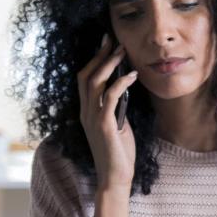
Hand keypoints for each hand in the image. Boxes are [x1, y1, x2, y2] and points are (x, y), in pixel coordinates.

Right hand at [77, 34, 138, 192]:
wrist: (115, 177)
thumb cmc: (118, 152)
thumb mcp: (117, 125)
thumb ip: (116, 108)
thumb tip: (124, 88)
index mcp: (86, 111)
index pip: (84, 79)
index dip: (93, 60)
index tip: (105, 44)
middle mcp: (85, 112)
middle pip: (86, 75)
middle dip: (99, 55)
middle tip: (112, 39)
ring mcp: (92, 117)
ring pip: (96, 82)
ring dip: (109, 63)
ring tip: (123, 51)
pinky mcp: (104, 124)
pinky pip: (110, 97)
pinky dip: (121, 83)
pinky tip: (132, 75)